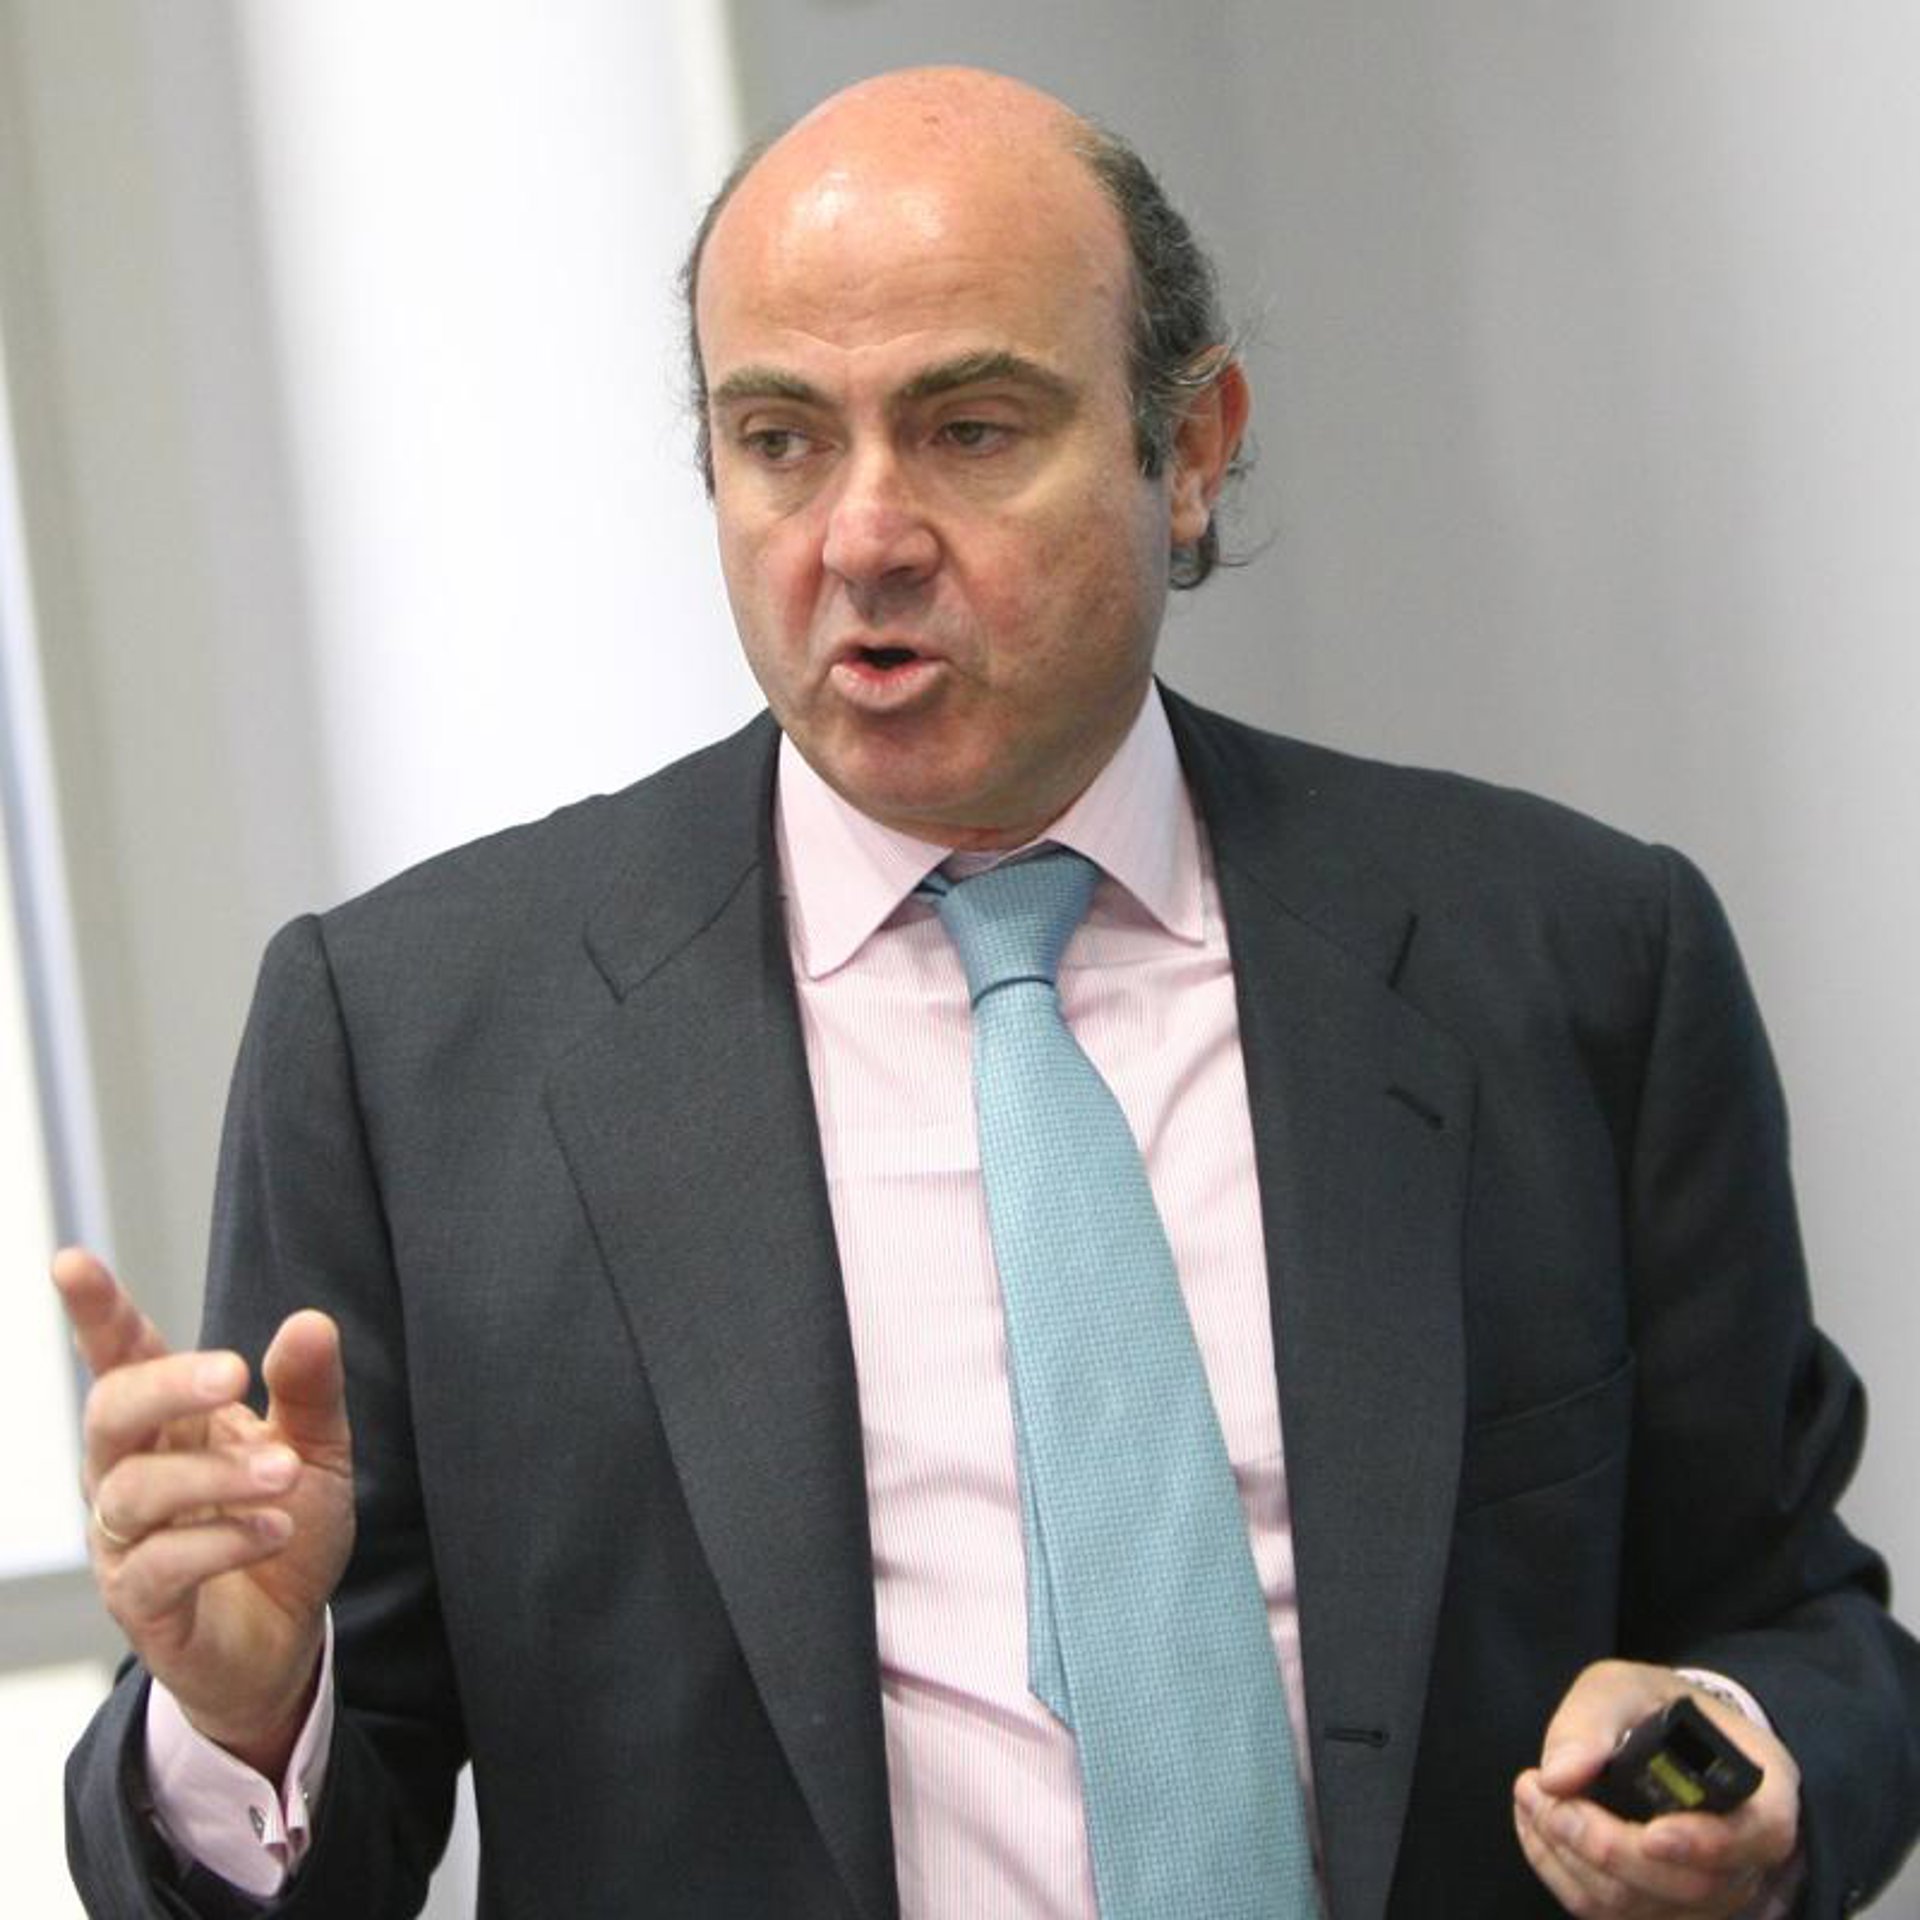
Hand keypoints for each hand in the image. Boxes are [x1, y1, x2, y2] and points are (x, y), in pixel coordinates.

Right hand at [55, 1246, 354, 1778]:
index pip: (122, 1357)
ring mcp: (126, 1541)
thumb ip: (310, 1389)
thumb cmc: (286, 1526)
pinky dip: (221, 1540)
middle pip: (111, 1411)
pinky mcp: (141, 1604)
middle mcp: (130, 1474)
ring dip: (217, 1476)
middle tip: (235, 1372)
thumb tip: (310, 1322)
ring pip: (135, 1491)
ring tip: (285, 1473)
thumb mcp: (318, 1449)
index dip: (97, 1312)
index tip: (70, 1263)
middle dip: (167, 1385)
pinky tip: (273, 1530)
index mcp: (170, 1423)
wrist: (289, 1635)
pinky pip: (159, 1565)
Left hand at [1514, 1660, 1800, 1916]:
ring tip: (1531, 1797)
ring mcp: (1713, 1898)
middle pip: (1691, 1884)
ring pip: (1645, 1908)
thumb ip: (1592, 1720)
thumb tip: (1558, 1775)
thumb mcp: (1625, 1688)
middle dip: (1606, 1846)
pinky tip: (1536, 1828)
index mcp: (1764, 1792)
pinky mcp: (1666, 1912)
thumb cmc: (1652, 1710)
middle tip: (1542, 1791)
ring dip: (1572, 1859)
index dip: (1708, 1843)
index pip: (1760, 1834)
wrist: (1660, 1739)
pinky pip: (1614, 1916)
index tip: (1652, 1834)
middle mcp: (1750, 1859)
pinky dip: (1564, 1874)